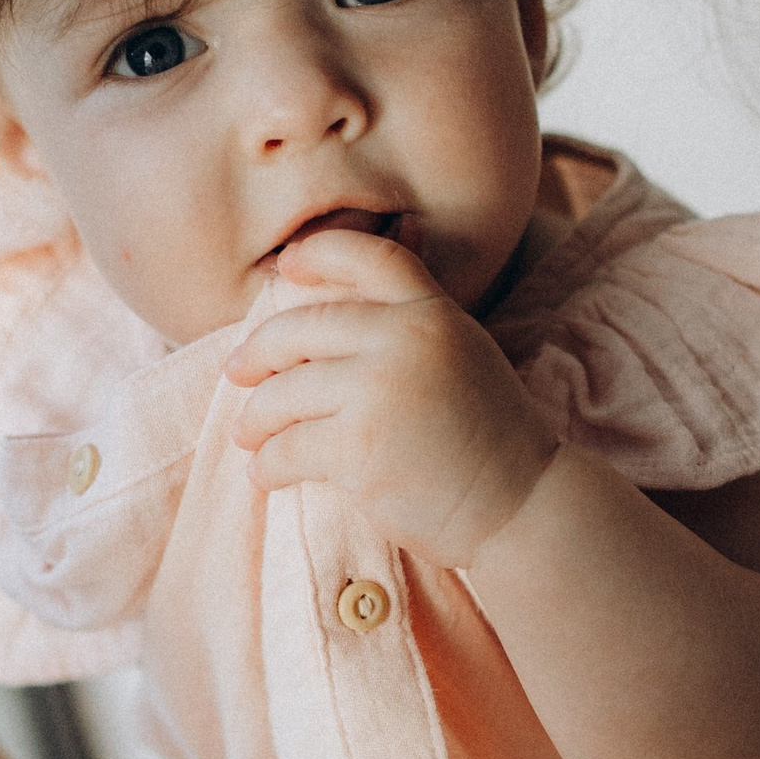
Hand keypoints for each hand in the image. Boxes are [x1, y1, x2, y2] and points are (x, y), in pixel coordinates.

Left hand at [224, 226, 560, 565]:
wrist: (521, 505)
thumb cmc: (487, 441)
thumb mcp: (462, 358)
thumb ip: (409, 332)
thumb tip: (322, 327)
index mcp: (434, 313)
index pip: (370, 256)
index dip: (320, 253)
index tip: (286, 267)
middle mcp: (406, 339)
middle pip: (301, 327)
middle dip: (258, 352)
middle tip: (238, 372)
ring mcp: (381, 391)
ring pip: (283, 394)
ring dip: (256, 420)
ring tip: (249, 437)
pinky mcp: (361, 447)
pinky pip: (288, 448)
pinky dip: (268, 465)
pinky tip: (266, 474)